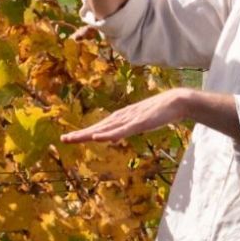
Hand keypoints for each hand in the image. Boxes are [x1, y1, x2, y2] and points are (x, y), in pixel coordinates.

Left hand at [60, 89, 208, 145]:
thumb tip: (110, 138)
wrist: (175, 102)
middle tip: (63, 139)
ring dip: (89, 134)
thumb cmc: (158, 112)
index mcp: (121, 118)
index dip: (83, 133)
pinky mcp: (139, 123)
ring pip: (105, 129)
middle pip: (98, 128)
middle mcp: (121, 117)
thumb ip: (123, 130)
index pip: (98, 127)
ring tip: (74, 138)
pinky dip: (109, 134)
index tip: (69, 137)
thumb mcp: (137, 124)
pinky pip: (121, 131)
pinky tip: (98, 137)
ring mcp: (129, 120)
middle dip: (80, 134)